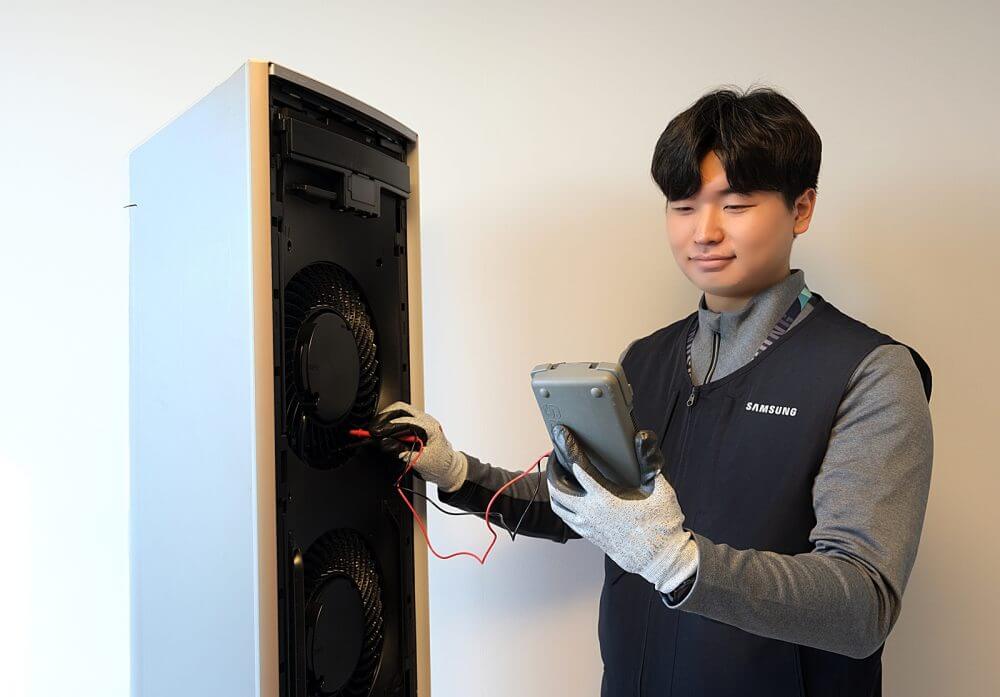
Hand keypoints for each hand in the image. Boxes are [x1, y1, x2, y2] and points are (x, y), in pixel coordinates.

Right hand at [368, 401, 468, 491]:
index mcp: (429, 427)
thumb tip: (385, 442)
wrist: (449, 468)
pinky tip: (384, 432)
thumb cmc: (439, 465)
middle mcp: (426, 420)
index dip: (387, 426)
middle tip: (372, 429)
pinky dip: (390, 423)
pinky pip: (402, 418)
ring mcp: (422, 421)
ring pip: (400, 411)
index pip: (404, 420)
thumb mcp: (419, 462)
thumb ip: (402, 451)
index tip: (375, 433)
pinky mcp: (417, 425)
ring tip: (376, 431)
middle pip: (400, 409)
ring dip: (386, 419)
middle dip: (384, 417)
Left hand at [546, 424, 698, 593]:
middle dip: (553, 468)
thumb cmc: (662, 526)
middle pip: (557, 488)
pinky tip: (571, 497)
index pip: (578, 467)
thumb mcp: (661, 489)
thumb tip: (641, 438)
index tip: (562, 434)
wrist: (660, 560)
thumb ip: (649, 461)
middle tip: (558, 454)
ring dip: (555, 488)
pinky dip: (563, 504)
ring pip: (558, 505)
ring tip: (559, 474)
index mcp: (605, 499)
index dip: (568, 448)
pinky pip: (567, 518)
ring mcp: (588, 527)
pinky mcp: (590, 536)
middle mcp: (591, 513)